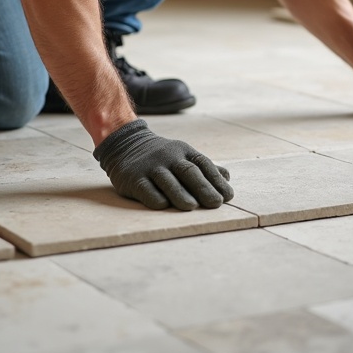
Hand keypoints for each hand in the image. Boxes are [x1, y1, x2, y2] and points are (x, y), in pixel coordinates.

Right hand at [93, 119, 233, 209]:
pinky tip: (164, 205)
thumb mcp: (182, 156)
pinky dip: (154, 197)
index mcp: (183, 151)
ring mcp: (150, 166)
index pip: (203, 164)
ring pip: (167, 180)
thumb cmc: (161, 157)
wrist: (125, 145)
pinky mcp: (133, 178)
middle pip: (188, 172)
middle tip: (216, 204)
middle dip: (203, 188)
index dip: (216, 180)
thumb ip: (203, 167)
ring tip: (192, 207)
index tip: (228, 196)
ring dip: (180, 194)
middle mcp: (168, 157)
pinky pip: (145, 188)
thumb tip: (227, 177)